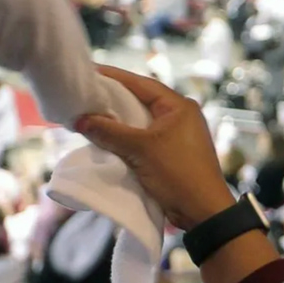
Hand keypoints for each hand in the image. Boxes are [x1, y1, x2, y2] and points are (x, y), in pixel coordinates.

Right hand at [76, 66, 237, 230]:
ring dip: (118, 121)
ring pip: (140, 122)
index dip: (115, 77)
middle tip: (85, 95)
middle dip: (113, 100)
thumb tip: (80, 119)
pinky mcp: (171, 153)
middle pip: (140, 101)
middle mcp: (179, 116)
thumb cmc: (177, 173)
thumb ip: (110, 132)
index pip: (142, 84)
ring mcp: (177, 135)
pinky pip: (143, 139)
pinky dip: (125, 138)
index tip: (90, 71)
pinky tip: (105, 138)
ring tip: (89, 115)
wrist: (203, 211)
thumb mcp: (141, 150)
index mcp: (179, 106)